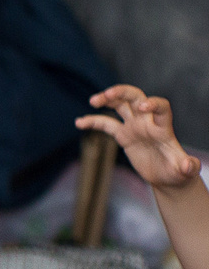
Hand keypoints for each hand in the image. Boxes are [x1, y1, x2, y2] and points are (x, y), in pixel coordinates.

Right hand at [80, 85, 201, 190]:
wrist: (167, 176)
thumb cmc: (177, 172)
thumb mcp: (184, 171)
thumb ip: (187, 166)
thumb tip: (189, 166)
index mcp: (163, 127)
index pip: (161, 107)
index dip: (153, 103)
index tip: (142, 107)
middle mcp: (148, 122)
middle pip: (135, 96)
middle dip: (122, 92)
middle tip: (106, 95)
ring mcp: (134, 126)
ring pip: (119, 104)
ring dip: (106, 99)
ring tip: (93, 101)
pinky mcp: (123, 134)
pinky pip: (105, 124)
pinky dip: (92, 121)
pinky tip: (79, 123)